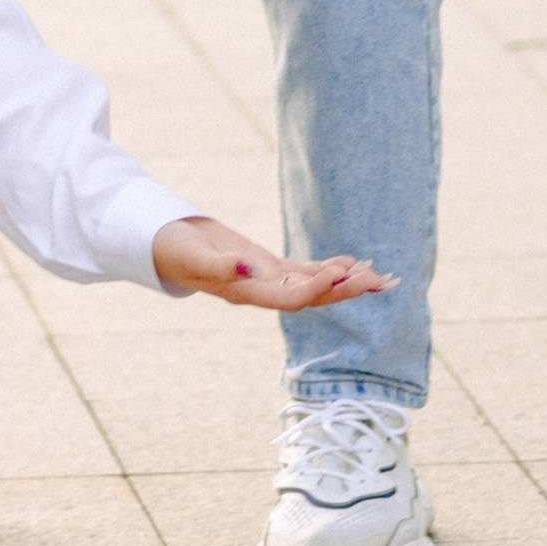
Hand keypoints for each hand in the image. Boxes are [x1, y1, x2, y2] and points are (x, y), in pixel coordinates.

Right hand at [152, 214, 391, 308]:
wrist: (167, 248)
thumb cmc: (175, 252)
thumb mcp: (192, 257)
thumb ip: (218, 267)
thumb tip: (247, 269)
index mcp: (246, 292)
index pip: (289, 298)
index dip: (315, 289)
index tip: (340, 276)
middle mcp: (263, 291)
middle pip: (312, 296)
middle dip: (345, 290)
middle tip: (378, 281)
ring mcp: (268, 281)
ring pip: (315, 285)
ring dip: (346, 282)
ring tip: (379, 276)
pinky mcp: (270, 267)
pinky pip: (306, 271)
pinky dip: (331, 268)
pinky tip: (354, 263)